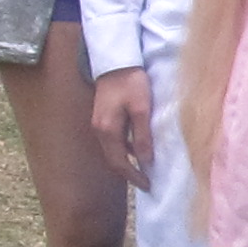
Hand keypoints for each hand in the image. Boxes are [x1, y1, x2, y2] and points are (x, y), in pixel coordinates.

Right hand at [91, 66, 153, 190]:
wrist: (116, 61)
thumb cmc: (131, 82)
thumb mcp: (142, 109)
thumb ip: (142, 135)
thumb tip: (145, 160)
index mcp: (107, 130)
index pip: (119, 162)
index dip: (133, 176)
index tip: (148, 185)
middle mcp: (99, 129)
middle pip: (113, 159)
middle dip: (129, 172)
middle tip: (145, 181)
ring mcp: (99, 123)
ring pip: (113, 150)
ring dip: (126, 161)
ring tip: (143, 169)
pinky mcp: (103, 116)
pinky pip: (114, 139)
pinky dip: (125, 148)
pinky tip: (137, 148)